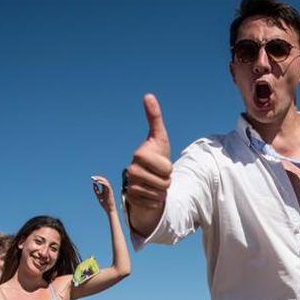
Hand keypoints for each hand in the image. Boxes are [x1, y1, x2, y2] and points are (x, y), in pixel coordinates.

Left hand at [91, 175, 115, 211]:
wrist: (109, 209)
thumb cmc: (104, 203)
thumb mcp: (98, 195)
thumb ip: (96, 190)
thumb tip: (93, 183)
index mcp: (105, 189)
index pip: (101, 181)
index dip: (97, 179)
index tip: (92, 178)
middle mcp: (107, 188)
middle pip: (103, 180)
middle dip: (98, 177)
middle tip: (92, 178)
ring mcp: (109, 189)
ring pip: (105, 181)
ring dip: (100, 179)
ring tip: (94, 179)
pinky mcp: (110, 191)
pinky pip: (107, 185)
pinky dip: (102, 183)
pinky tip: (98, 182)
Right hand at [125, 94, 172, 231]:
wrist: (144, 178)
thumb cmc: (155, 156)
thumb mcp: (159, 138)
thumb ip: (154, 117)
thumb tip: (148, 95)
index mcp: (139, 155)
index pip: (167, 168)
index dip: (169, 168)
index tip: (161, 163)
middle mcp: (131, 170)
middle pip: (164, 182)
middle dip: (166, 180)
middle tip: (159, 175)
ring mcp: (130, 186)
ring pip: (159, 194)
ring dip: (161, 191)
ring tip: (154, 183)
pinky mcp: (131, 200)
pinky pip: (153, 204)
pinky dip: (155, 201)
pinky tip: (149, 194)